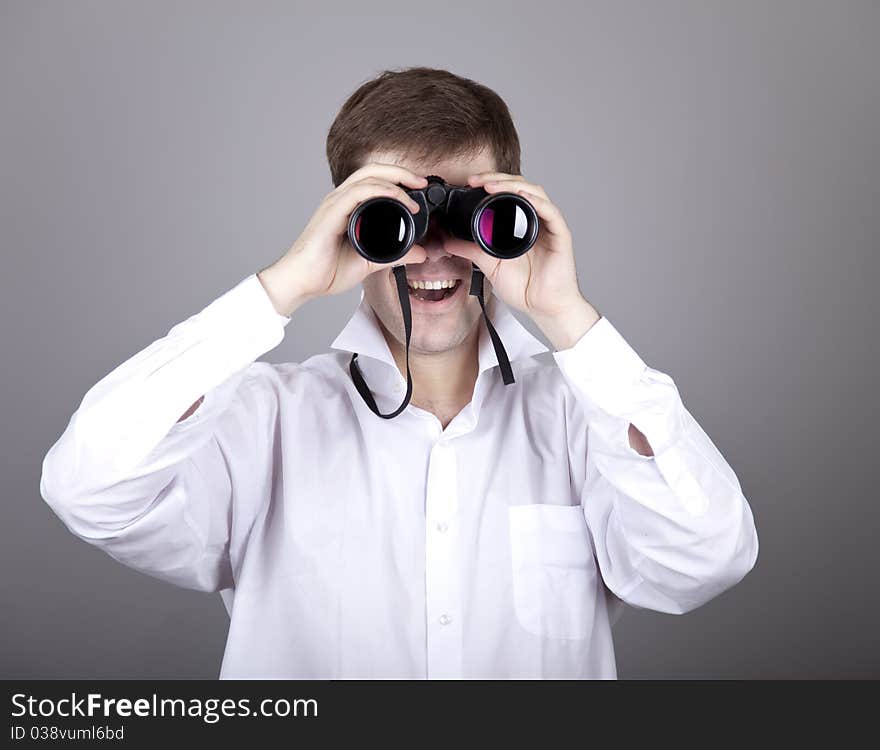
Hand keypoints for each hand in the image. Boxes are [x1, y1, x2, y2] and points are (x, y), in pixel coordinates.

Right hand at [257, 163, 428, 316]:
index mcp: (348, 207)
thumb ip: (396, 256)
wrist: (303, 282)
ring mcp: (335, 204)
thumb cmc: (327, 270)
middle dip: (400, 172)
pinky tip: (396, 197)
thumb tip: (420, 253)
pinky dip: (379, 190)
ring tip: (413, 191)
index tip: (420, 188)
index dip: (398, 179)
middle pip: (373, 171)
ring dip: (394, 179)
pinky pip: (357, 193)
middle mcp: (341, 200)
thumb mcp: (371, 261)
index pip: (375, 181)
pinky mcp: (331, 213)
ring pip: (367, 177)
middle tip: (422, 181)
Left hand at [443, 171, 600, 347]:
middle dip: (496, 178)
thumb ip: (470, 251)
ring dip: (512, 185)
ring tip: (491, 185)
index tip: (469, 182)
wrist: (542, 307)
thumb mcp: (489, 265)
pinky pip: (550, 212)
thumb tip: (447, 241)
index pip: (506, 192)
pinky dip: (536, 201)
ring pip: (534, 192)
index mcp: (520, 223)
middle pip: (519, 185)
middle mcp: (535, 219)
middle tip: (475, 180)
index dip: (489, 182)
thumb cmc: (523, 286)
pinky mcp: (560, 234)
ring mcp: (548, 225)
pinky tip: (522, 196)